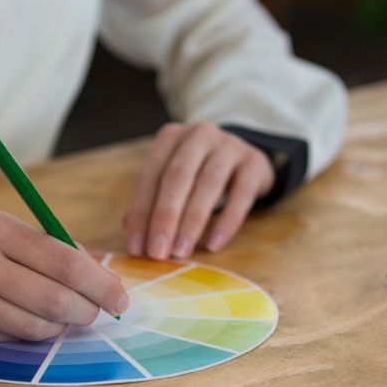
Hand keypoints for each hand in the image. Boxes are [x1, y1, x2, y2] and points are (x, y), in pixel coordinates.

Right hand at [0, 208, 129, 343]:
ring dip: (55, 328)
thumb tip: (91, 273)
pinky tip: (18, 322)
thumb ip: (36, 246)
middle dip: (86, 313)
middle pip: (54, 300)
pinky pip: (0, 339)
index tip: (120, 298)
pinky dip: (18, 334)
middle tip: (94, 315)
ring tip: (58, 318)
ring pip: (31, 326)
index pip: (64, 261)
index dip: (100, 284)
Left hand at [124, 122, 273, 259]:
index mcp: (170, 137)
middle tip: (157, 252)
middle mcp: (198, 134)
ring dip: (192, 222)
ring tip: (181, 252)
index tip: (135, 247)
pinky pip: (241, 194)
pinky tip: (213, 245)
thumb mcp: (174, 181)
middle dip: (164, 218)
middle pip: (177, 177)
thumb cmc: (199, 174)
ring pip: (208, 184)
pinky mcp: (254, 162)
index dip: (140, 213)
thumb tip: (132, 233)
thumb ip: (152, 202)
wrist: (245, 159)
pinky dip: (226, 222)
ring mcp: (229, 145)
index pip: (149, 176)